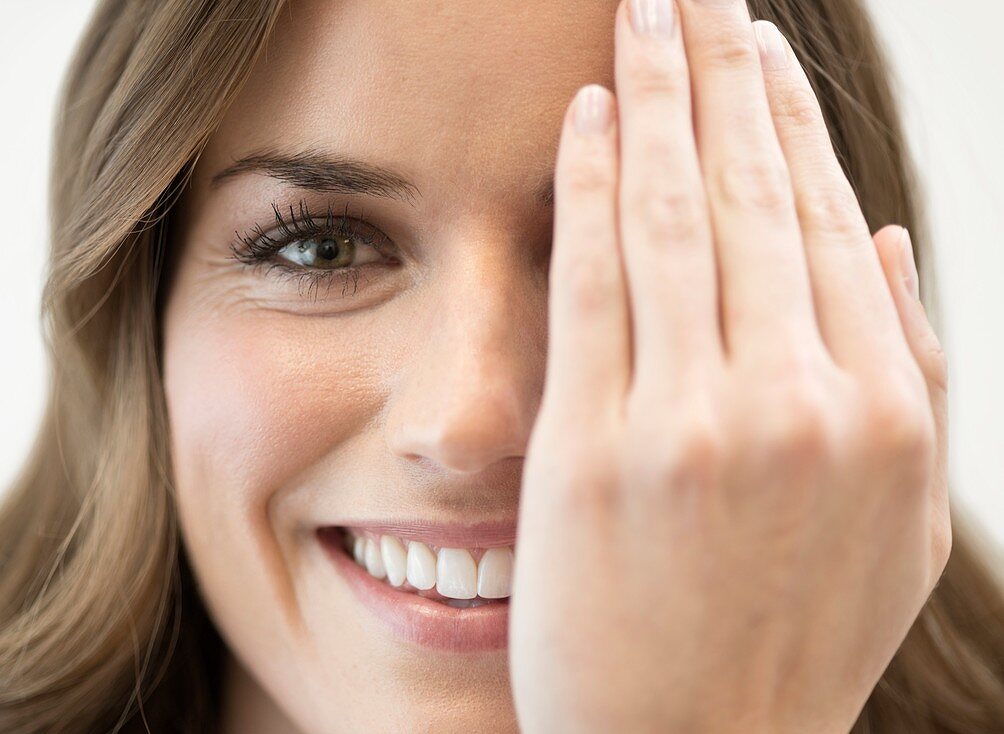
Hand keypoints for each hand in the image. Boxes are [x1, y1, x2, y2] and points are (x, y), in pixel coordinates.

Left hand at [508, 1, 950, 731]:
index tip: (758, 52)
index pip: (826, 221)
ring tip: (642, 13)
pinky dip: (590, 185)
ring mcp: (694, 425)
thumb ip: (906, 372)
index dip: (788, 121)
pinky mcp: (593, 451)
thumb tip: (881, 237)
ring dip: (658, 94)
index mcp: (885, 411)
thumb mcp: (895, 520)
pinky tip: (589, 111)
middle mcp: (800, 403)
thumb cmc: (794, 639)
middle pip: (755, 195)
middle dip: (722, 71)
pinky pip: (594, 285)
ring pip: (676, 218)